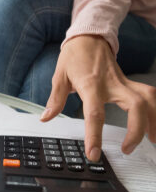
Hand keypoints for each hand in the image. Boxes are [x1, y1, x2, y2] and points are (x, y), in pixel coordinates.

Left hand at [40, 35, 155, 160]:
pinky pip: (150, 95)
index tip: (94, 154)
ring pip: (150, 100)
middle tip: (127, 149)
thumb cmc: (74, 56)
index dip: (95, 135)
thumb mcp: (60, 76)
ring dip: (154, 121)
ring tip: (152, 141)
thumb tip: (46, 118)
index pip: (95, 114)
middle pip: (136, 106)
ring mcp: (124, 82)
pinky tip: (154, 123)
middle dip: (136, 131)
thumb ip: (55, 99)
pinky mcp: (130, 82)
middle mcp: (112, 84)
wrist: (89, 37)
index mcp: (91, 85)